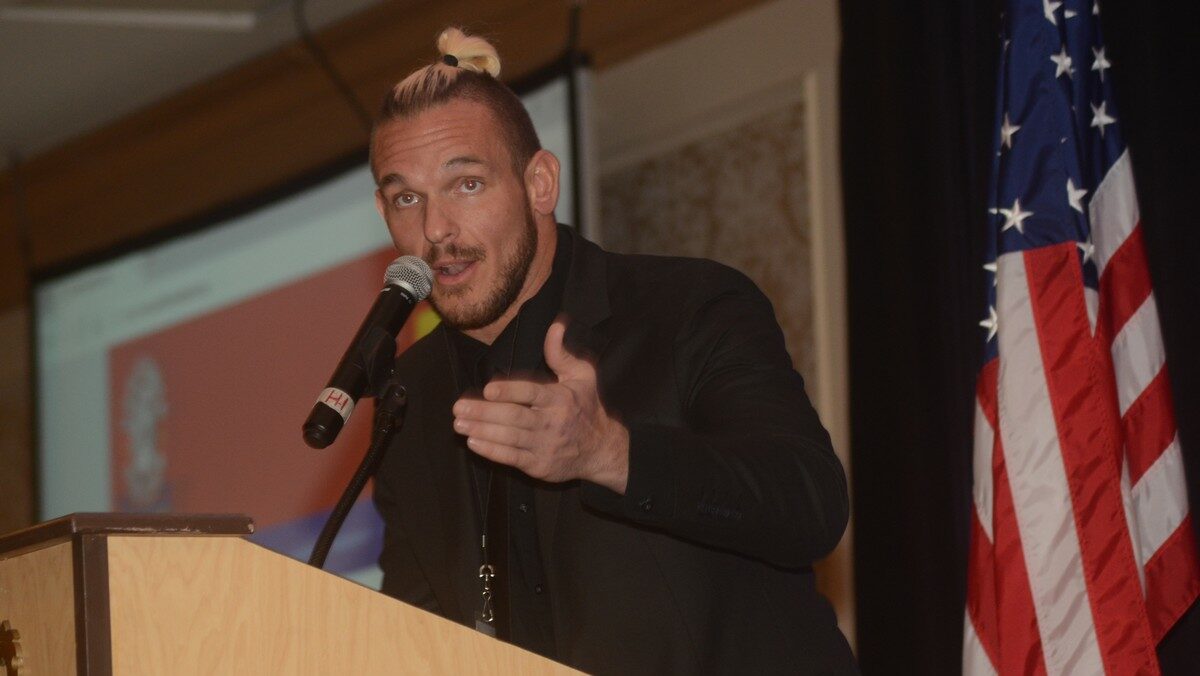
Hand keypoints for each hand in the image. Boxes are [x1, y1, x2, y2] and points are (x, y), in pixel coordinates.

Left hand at [452, 319, 628, 493]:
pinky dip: (491, 451)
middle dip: (484, 412)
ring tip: (459, 424)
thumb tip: (556, 325)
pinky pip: (511, 458)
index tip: (488, 389)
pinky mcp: (539, 465)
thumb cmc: (586, 408)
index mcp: (560, 399)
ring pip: (509, 438)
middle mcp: (552, 423)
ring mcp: (545, 446)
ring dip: (482, 431)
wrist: (600, 450)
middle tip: (458, 408)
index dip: (509, 391)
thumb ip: (562, 353)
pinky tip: (474, 442)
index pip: (532, 393)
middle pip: (514, 417)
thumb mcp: (582, 376)